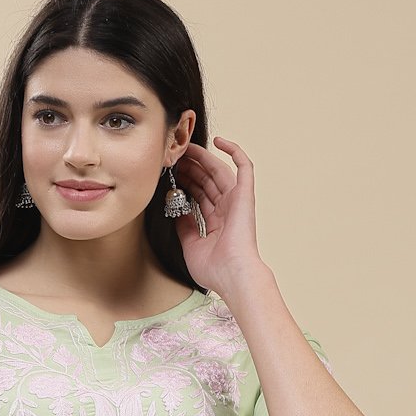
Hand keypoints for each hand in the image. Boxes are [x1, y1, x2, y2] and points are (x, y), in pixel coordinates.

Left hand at [171, 135, 264, 288]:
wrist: (232, 275)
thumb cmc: (214, 269)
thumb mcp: (190, 245)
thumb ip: (184, 226)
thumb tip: (176, 210)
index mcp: (216, 222)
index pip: (199, 195)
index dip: (185, 182)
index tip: (171, 174)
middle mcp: (227, 209)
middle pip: (206, 180)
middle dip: (190, 167)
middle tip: (174, 156)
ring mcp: (236, 200)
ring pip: (218, 170)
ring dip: (202, 158)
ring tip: (186, 147)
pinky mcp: (245, 194)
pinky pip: (244, 166)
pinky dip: (234, 151)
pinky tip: (219, 140)